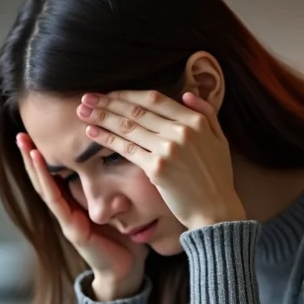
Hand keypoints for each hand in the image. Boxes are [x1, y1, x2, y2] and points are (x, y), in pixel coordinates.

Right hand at [15, 132, 147, 300]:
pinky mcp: (72, 229)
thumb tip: (130, 158)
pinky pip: (55, 201)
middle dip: (31, 156)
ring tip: (23, 142)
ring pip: (44, 187)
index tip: (41, 135)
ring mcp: (66, 220)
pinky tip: (40, 162)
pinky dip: (46, 180)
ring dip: (33, 164)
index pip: (57, 176)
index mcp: (76, 206)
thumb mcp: (121, 208)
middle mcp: (67, 212)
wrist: (127, 272)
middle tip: (20, 133)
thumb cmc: (126, 242)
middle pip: (44, 179)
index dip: (47, 157)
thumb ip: (118, 189)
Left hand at [77, 91, 245, 230]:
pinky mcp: (157, 168)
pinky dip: (107, 138)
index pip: (154, 99)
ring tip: (82, 111)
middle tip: (86, 97)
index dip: (127, 95)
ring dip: (102, 116)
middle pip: (136, 110)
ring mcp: (168, 149)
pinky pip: (126, 149)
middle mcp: (181, 131)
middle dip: (108, 102)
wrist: (215, 210)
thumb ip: (207, 113)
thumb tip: (187, 93)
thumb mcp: (220, 140)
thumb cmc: (217, 178)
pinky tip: (92, 133)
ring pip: (128, 126)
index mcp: (195, 121)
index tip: (109, 94)